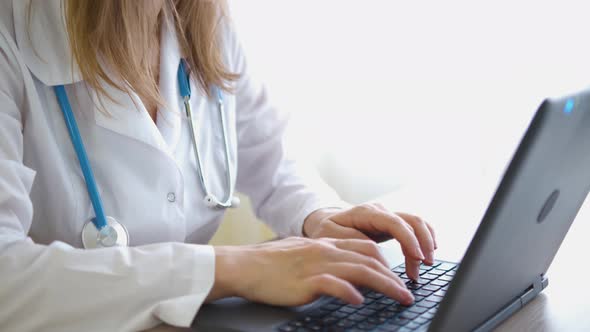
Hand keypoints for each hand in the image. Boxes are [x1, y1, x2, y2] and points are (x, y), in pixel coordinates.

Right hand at [207, 237, 413, 305]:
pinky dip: (349, 292)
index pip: (366, 247)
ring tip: (400, 297)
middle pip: (370, 259)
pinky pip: (334, 285)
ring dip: (385, 285)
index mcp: (326, 243)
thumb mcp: (302, 253)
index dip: (386, 262)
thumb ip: (324, 258)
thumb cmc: (270, 263)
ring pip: (360, 271)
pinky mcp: (306, 281)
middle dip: (393, 276)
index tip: (398, 276)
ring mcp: (317, 265)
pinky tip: (359, 300)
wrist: (244, 265)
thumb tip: (341, 271)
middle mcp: (326, 250)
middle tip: (407, 292)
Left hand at [303, 204, 436, 279]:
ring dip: (426, 242)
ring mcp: (388, 216)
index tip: (417, 257)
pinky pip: (414, 227)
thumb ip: (351, 241)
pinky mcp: (392, 224)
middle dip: (423, 242)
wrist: (324, 222)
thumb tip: (374, 254)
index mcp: (365, 212)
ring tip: (426, 264)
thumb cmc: (326, 230)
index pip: (394, 222)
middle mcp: (380, 211)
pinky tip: (427, 253)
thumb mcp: (330, 236)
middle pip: (411, 220)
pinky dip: (424, 239)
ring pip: (416, 223)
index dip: (408, 239)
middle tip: (425, 264)